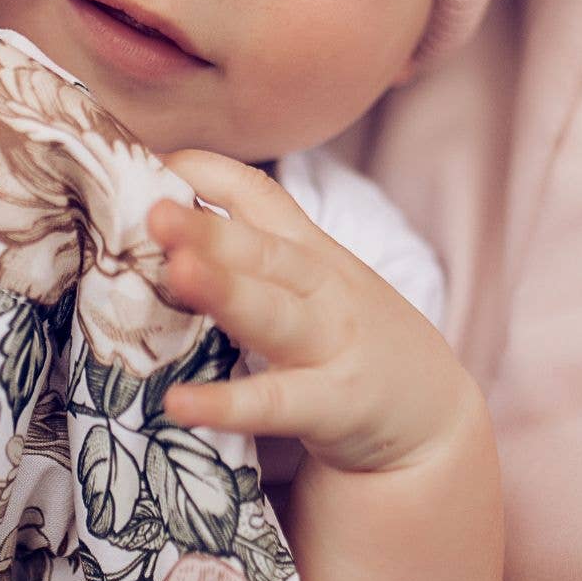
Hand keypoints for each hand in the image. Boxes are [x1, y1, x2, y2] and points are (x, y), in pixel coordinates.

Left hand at [147, 149, 465, 474]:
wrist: (435, 416)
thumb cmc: (353, 339)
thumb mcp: (314, 282)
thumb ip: (250, 252)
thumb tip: (161, 220)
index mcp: (309, 251)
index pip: (258, 195)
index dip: (204, 175)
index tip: (146, 164)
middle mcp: (321, 286)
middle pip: (262, 250)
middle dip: (208, 229)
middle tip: (153, 211)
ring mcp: (331, 344)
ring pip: (274, 313)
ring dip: (227, 291)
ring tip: (178, 271)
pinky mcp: (335, 405)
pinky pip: (276, 403)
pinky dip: (229, 404)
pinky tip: (179, 403)